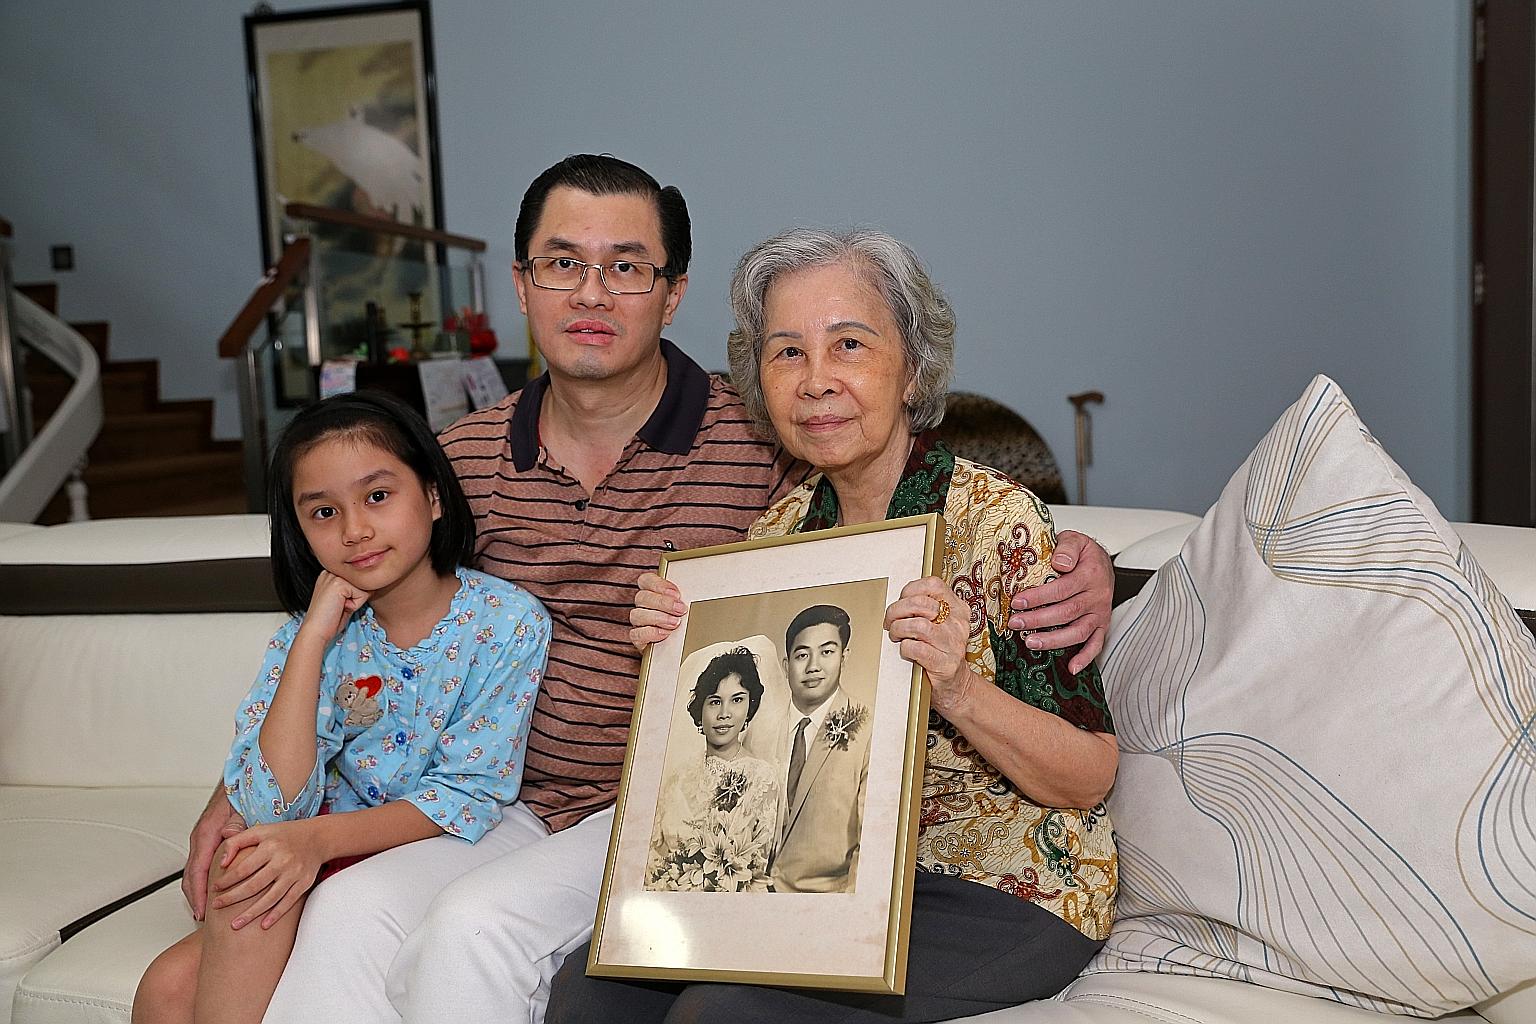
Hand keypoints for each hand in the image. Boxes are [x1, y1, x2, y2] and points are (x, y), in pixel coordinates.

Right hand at [181, 789, 244, 920]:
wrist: (240, 781)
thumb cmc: (240, 794)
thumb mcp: (241, 808)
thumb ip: (237, 824)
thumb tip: (231, 836)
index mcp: (206, 834)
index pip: (197, 870)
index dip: (198, 893)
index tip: (202, 910)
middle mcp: (201, 838)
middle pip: (191, 875)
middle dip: (195, 898)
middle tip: (203, 917)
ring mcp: (203, 840)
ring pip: (194, 871)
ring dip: (198, 891)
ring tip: (206, 910)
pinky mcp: (208, 841)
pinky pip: (202, 864)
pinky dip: (203, 880)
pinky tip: (212, 889)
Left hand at [210, 819, 326, 929]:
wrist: (319, 837)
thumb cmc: (285, 834)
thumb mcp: (261, 830)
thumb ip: (237, 841)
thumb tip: (222, 863)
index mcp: (270, 846)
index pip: (243, 868)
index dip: (227, 880)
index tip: (214, 888)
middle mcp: (283, 860)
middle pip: (254, 885)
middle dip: (233, 898)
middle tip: (217, 906)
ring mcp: (295, 873)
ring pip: (270, 898)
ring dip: (252, 913)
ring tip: (235, 924)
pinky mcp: (304, 883)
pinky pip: (288, 901)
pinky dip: (276, 914)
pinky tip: (264, 925)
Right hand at [299, 570, 370, 643]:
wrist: (316, 632)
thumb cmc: (330, 621)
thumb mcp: (345, 600)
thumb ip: (355, 588)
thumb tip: (374, 583)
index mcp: (331, 574)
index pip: (358, 580)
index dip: (355, 596)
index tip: (340, 604)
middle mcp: (331, 571)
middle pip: (362, 582)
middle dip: (356, 598)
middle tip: (340, 607)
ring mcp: (334, 575)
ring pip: (364, 587)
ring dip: (356, 601)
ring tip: (340, 607)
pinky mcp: (339, 583)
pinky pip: (362, 593)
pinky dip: (355, 605)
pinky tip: (341, 608)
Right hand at [630, 572, 685, 650]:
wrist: (686, 643)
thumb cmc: (686, 619)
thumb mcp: (688, 603)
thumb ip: (686, 596)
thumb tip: (694, 593)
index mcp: (653, 592)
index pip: (646, 580)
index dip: (659, 585)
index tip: (676, 593)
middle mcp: (644, 606)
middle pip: (642, 597)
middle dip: (663, 603)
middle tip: (680, 609)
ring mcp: (640, 622)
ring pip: (637, 615)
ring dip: (658, 618)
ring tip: (675, 623)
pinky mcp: (639, 639)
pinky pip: (636, 634)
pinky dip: (650, 633)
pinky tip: (664, 634)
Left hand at [884, 577, 974, 714]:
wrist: (956, 684)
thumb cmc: (940, 650)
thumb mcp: (939, 623)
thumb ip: (924, 608)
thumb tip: (897, 601)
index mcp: (958, 608)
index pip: (933, 585)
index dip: (909, 591)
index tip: (901, 602)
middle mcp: (958, 623)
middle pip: (920, 604)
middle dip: (896, 611)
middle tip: (890, 621)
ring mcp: (953, 643)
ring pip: (917, 625)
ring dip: (898, 630)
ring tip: (896, 636)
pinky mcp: (945, 663)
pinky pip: (916, 648)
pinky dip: (904, 648)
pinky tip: (906, 650)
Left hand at [1007, 530, 1111, 673]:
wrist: (1102, 561)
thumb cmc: (1083, 553)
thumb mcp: (1074, 539)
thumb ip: (1067, 547)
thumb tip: (1060, 562)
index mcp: (1090, 574)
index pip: (1061, 589)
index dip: (1038, 597)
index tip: (1016, 601)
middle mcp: (1098, 596)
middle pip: (1066, 612)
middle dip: (1038, 620)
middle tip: (1015, 623)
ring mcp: (1100, 613)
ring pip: (1078, 631)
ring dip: (1054, 640)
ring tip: (1031, 642)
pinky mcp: (1102, 625)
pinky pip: (1096, 644)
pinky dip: (1085, 658)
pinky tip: (1071, 667)